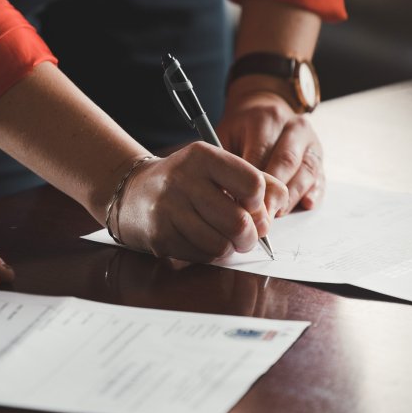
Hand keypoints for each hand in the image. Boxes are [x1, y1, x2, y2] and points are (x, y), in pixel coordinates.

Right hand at [115, 143, 288, 261]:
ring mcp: (168, 209)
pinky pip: (202, 256)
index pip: (252, 184)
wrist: (133, 192)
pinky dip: (210, 254)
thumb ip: (256, 180)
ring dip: (230, 248)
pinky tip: (202, 240)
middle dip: (250, 236)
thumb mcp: (218, 167)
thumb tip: (278, 206)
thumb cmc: (186, 181)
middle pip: (239, 222)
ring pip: (221, 245)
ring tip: (224, 237)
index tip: (252, 206)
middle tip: (246, 235)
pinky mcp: (160, 236)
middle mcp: (183, 180)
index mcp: (203, 156)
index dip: (260, 203)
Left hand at [218, 81, 325, 212]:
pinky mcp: (319, 156)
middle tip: (261, 217)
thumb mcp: (225, 136)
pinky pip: (320, 177)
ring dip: (292, 197)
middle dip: (273, 193)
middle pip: (286, 162)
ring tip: (276, 214)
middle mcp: (294, 127)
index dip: (252, 182)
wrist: (264, 110)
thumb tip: (227, 197)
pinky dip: (314, 193)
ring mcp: (311, 141)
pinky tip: (306, 204)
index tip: (241, 205)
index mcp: (267, 118)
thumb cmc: (241, 130)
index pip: (261, 153)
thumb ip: (226, 162)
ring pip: (306, 171)